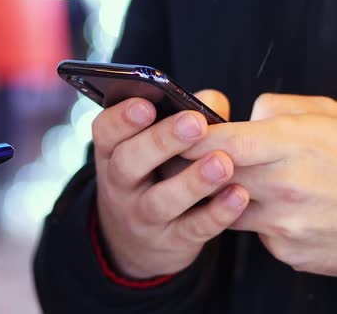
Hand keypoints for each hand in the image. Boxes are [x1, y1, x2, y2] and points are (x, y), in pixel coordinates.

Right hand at [94, 90, 248, 278]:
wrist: (140, 238)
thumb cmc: (156, 174)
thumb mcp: (154, 147)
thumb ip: (183, 116)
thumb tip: (210, 102)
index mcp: (113, 152)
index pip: (105, 132)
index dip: (121, 118)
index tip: (147, 104)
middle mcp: (120, 184)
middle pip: (129, 162)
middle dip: (160, 141)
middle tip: (194, 122)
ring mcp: (142, 216)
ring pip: (160, 201)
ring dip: (192, 181)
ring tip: (222, 162)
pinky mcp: (170, 241)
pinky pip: (192, 229)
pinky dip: (216, 213)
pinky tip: (239, 195)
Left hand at [183, 93, 336, 275]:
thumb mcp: (327, 116)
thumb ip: (279, 109)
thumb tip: (245, 114)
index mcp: (296, 145)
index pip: (225, 142)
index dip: (192, 138)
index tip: (173, 133)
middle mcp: (287, 186)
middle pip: (215, 177)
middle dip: (191, 167)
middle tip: (178, 158)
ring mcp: (287, 223)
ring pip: (226, 208)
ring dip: (218, 195)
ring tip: (226, 180)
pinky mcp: (288, 250)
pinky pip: (254, 232)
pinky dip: (253, 220)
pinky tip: (269, 208)